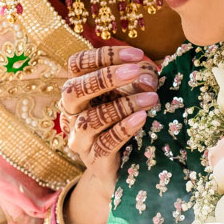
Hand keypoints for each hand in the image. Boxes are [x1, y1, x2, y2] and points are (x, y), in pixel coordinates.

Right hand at [60, 46, 159, 171]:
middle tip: (135, 72)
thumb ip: (140, 80)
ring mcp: (80, 138)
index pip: (78, 64)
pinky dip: (124, 128)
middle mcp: (72, 112)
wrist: (125, 168)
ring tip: (151, 98)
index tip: (137, 55)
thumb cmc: (127, 120)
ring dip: (122, 105)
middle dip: (105, 78)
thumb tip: (146, 77)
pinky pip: (104, 143)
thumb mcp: (133, 93)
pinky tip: (142, 118)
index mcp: (78, 89)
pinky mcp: (94, 159)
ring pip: (90, 119)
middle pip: (74, 90)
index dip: (104, 55)